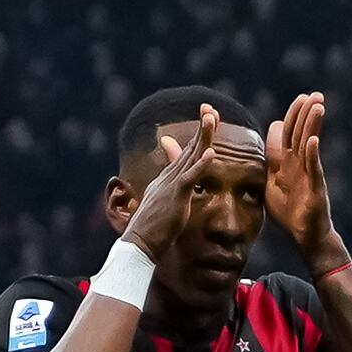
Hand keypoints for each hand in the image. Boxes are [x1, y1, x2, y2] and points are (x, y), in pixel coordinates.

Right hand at [122, 104, 221, 262]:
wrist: (139, 243)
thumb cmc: (152, 230)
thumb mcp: (163, 206)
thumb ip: (169, 191)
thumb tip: (170, 187)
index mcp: (167, 179)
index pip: (186, 154)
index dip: (198, 137)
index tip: (207, 120)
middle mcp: (169, 177)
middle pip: (189, 148)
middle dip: (202, 127)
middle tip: (210, 108)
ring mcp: (171, 185)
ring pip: (190, 156)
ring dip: (202, 137)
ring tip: (212, 119)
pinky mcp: (175, 196)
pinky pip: (190, 178)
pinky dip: (201, 165)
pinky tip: (211, 154)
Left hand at [266, 91, 346, 275]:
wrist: (306, 235)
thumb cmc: (289, 212)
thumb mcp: (270, 185)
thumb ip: (266, 164)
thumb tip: (256, 149)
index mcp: (287, 163)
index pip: (288, 134)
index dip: (291, 117)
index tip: (299, 98)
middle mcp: (299, 165)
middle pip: (300, 133)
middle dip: (305, 113)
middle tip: (314, 94)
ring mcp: (308, 175)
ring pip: (309, 145)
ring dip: (312, 125)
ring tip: (318, 106)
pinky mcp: (315, 189)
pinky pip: (313, 169)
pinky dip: (312, 154)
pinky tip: (313, 140)